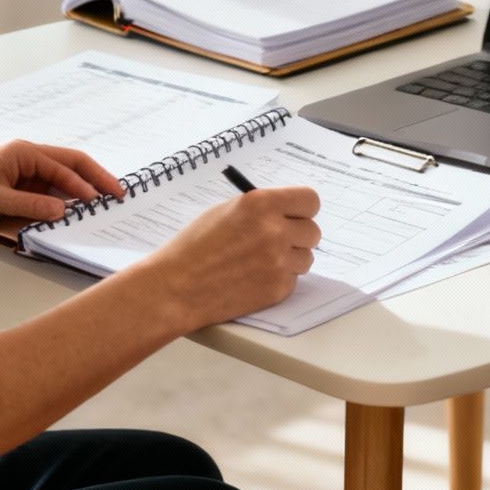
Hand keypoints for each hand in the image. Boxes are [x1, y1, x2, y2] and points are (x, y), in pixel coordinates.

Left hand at [0, 141, 123, 229]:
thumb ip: (30, 205)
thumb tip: (63, 211)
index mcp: (22, 152)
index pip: (64, 165)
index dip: (86, 183)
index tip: (103, 199)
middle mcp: (24, 159)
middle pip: (68, 166)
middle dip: (93, 179)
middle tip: (117, 194)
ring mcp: (19, 175)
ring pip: (58, 182)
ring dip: (77, 193)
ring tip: (100, 205)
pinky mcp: (13, 190)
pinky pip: (44, 194)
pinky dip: (59, 203)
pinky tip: (70, 214)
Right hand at [131, 186, 320, 331]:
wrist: (177, 287)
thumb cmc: (194, 247)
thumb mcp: (225, 211)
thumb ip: (261, 209)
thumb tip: (286, 212)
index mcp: (262, 203)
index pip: (310, 200)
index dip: (302, 209)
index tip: (295, 215)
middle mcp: (275, 230)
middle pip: (313, 231)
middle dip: (298, 235)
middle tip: (278, 241)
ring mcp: (279, 262)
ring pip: (307, 257)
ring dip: (291, 259)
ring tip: (260, 261)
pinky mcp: (278, 288)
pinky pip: (293, 279)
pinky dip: (279, 278)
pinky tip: (254, 278)